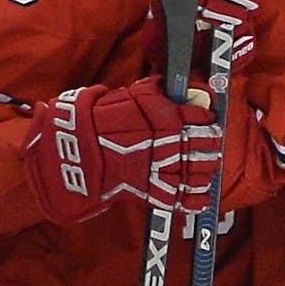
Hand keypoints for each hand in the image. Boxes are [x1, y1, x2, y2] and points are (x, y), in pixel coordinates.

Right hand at [23, 76, 221, 224]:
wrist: (72, 150)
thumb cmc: (97, 120)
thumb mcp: (128, 96)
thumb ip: (153, 92)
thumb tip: (169, 85)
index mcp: (164, 116)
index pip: (200, 116)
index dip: (206, 118)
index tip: (208, 119)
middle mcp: (167, 142)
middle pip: (204, 143)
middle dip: (210, 143)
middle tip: (211, 143)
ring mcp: (160, 168)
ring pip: (197, 170)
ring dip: (206, 169)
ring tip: (208, 167)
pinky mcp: (150, 191)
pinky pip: (180, 198)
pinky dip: (194, 200)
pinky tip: (202, 198)